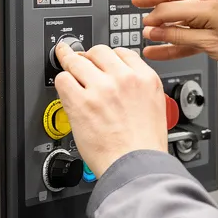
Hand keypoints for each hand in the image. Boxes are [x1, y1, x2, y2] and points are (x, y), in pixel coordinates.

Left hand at [54, 43, 168, 177]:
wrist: (136, 165)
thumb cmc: (145, 146)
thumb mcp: (156, 107)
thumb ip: (139, 90)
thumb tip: (124, 84)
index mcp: (145, 78)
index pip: (122, 53)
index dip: (109, 57)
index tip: (102, 62)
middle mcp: (124, 78)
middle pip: (98, 51)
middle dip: (89, 58)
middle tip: (82, 63)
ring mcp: (101, 88)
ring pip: (77, 61)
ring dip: (71, 66)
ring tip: (67, 69)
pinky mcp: (81, 102)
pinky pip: (63, 80)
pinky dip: (62, 83)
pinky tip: (65, 90)